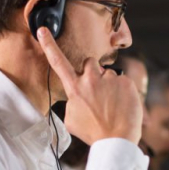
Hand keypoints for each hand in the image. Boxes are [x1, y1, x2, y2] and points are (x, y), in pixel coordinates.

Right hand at [37, 27, 141, 143]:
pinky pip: (123, 81)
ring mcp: (109, 79)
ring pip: (109, 75)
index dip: (49, 45)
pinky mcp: (126, 82)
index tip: (42, 30)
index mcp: (74, 88)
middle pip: (90, 63)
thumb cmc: (93, 132)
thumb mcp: (71, 119)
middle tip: (98, 92)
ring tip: (112, 106)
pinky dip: (123, 92)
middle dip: (93, 73)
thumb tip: (77, 95)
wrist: (117, 140)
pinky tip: (122, 106)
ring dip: (110, 86)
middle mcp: (91, 79)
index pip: (58, 62)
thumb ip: (72, 101)